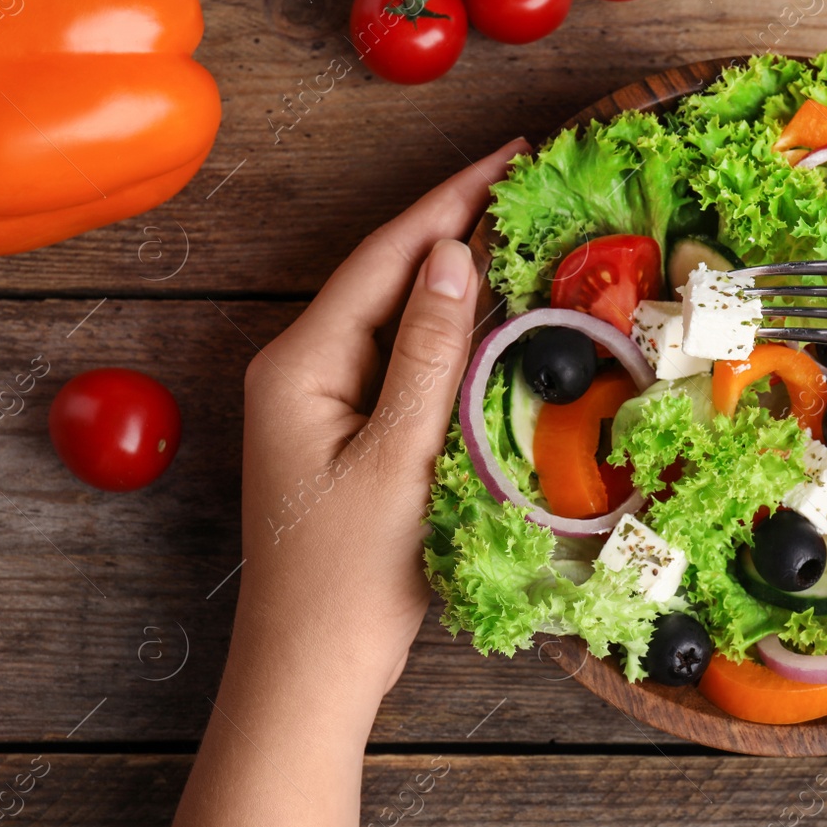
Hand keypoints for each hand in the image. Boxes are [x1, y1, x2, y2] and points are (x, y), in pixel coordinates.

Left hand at [230, 138, 527, 712]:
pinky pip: (402, 362)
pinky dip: (448, 333)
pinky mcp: (346, 433)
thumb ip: (428, 355)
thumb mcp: (398, 458)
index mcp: (300, 363)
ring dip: (455, 275)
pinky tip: (489, 317)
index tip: (511, 157)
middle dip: (454, 224)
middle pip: (388, 276)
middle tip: (525, 181)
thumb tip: (452, 255)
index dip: (450, 200)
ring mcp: (321, 401)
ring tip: (518, 228)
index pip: (386, 258)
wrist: (311, 668)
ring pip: (397, 318)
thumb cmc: (349, 576)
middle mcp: (301, 369)